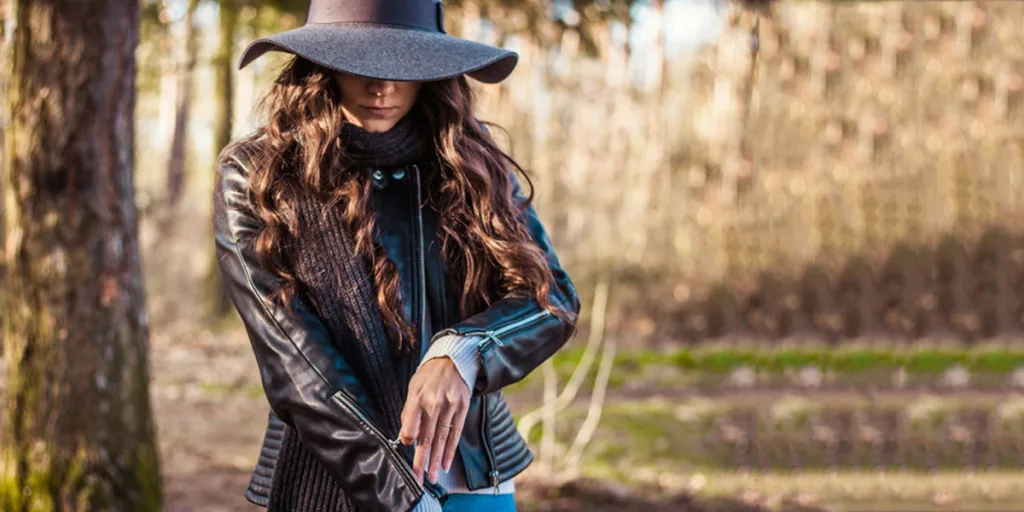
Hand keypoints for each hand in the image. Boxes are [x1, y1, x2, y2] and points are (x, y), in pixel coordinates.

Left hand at [399, 357, 470, 482]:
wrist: (453, 360)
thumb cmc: (429, 376)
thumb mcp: (413, 388)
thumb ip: (409, 412)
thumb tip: (406, 437)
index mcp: (418, 396)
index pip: (411, 423)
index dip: (408, 439)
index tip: (406, 452)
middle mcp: (434, 402)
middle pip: (427, 436)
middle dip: (421, 460)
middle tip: (418, 478)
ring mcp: (450, 405)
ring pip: (442, 438)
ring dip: (437, 460)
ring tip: (433, 477)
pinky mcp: (463, 407)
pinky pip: (456, 433)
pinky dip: (450, 450)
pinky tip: (446, 464)